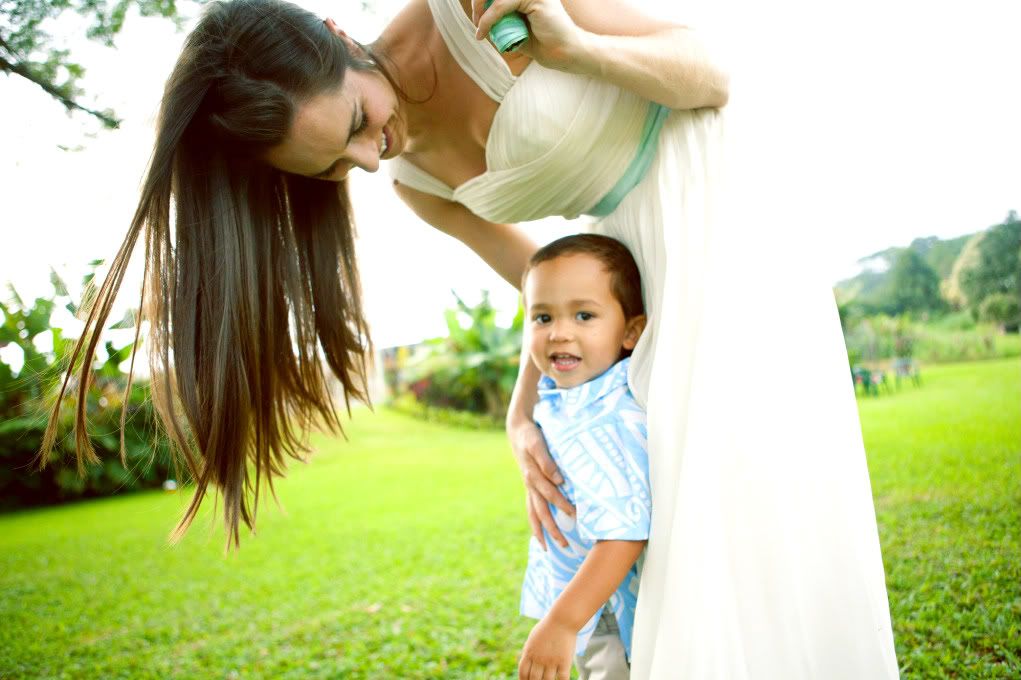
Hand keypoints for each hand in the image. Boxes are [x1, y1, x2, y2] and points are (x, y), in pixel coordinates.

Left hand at [472, 0, 589, 69]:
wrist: (563, 52)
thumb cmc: (541, 42)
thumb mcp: (514, 25)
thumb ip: (501, 16)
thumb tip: (479, 11)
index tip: (477, 16)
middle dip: (479, 2)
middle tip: (476, 21)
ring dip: (481, 11)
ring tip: (479, 28)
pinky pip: (500, 5)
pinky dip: (488, 19)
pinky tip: (483, 32)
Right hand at [507, 418, 574, 549]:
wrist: (518, 430)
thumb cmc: (530, 435)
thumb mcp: (537, 443)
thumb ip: (547, 461)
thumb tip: (558, 480)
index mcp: (533, 475)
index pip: (550, 494)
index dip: (562, 505)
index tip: (576, 515)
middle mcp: (530, 485)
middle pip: (541, 512)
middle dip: (552, 530)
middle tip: (564, 545)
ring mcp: (528, 487)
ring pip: (533, 513)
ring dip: (541, 531)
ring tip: (547, 547)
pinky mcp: (529, 486)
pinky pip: (531, 508)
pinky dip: (535, 522)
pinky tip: (541, 531)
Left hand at [519, 617, 575, 679]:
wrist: (562, 620)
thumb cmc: (547, 628)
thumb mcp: (533, 639)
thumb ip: (528, 652)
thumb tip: (526, 665)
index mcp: (529, 652)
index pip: (523, 673)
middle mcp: (539, 658)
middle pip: (534, 679)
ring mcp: (552, 661)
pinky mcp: (564, 661)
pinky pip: (562, 678)